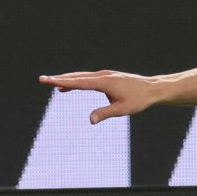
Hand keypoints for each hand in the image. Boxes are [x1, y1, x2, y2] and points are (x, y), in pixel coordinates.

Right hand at [39, 70, 159, 123]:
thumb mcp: (122, 109)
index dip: (60, 82)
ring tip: (53, 85)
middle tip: (43, 80)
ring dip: (68, 80)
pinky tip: (70, 87)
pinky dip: (77, 81)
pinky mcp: (108, 77)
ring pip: (82, 77)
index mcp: (103, 82)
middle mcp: (102, 76)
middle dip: (60, 79)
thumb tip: (90, 120)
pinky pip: (88, 79)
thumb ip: (105, 114)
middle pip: (77, 77)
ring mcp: (105, 75)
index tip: (46, 80)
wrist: (153, 89)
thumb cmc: (139, 100)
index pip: (77, 82)